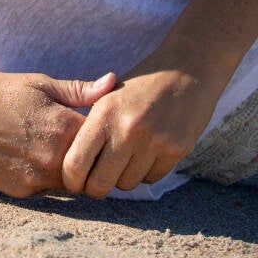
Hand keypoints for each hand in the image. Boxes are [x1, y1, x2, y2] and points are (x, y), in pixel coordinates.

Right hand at [0, 70, 116, 197]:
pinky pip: (47, 187)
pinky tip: (29, 156)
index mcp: (65, 127)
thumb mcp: (38, 84)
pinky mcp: (25, 192)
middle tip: (76, 140)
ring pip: (71, 181)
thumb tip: (113, 83)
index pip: (105, 139)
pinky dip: (46, 175)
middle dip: (90, 154)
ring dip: (70, 168)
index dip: (103, 131)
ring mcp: (41, 178)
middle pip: (92, 165)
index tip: (96, 124)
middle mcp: (57, 158)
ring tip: (52, 146)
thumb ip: (79, 90)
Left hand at [61, 53, 221, 197]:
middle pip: (100, 183)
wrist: (186, 70)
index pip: (76, 162)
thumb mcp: (108, 95)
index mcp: (104, 111)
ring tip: (124, 158)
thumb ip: (90, 125)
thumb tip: (70, 164)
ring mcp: (155, 140)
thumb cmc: (140, 85)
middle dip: (95, 188)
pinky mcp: (178, 149)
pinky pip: (151, 178)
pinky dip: (145, 172)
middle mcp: (128, 128)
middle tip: (96, 181)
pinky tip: (146, 153)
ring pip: (127, 184)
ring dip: (122, 177)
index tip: (74, 180)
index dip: (71, 179)